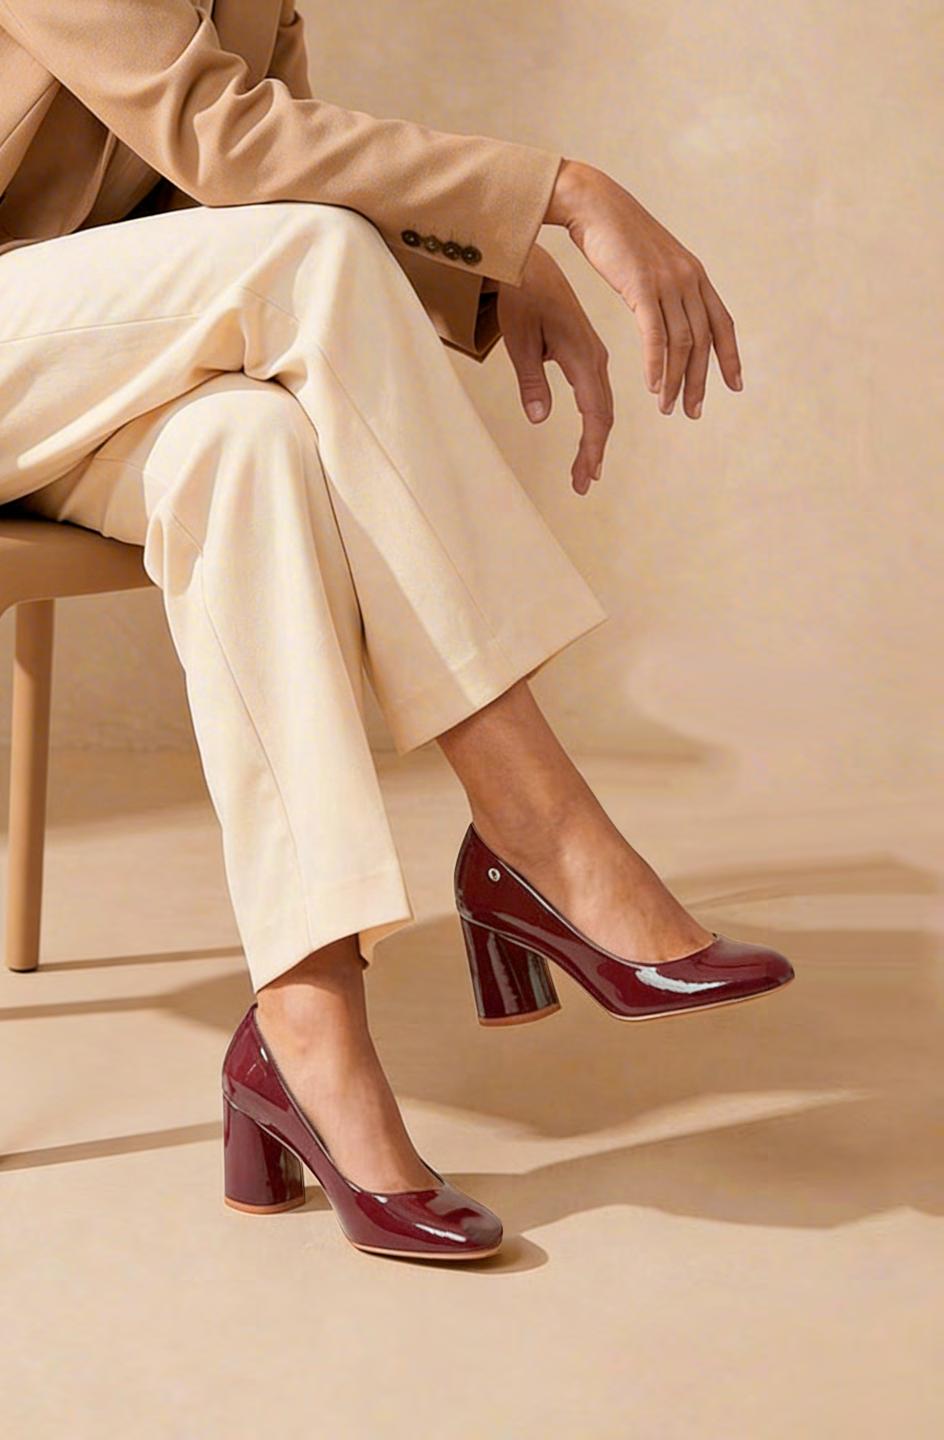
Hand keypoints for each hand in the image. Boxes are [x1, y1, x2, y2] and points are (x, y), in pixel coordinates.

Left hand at [496, 244, 612, 495]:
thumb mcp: (519, 340)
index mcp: (581, 355)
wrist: (531, 265)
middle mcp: (594, 358)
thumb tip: (539, 418)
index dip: (591, 447)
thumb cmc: (522, 298)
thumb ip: (531, 380)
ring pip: (601, 407)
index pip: (594, 412)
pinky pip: (596, 394)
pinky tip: (588, 438)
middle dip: (593, 452)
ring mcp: (593, 356)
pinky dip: (593, 421)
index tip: (585, 476)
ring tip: (584, 472)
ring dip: (594, 440)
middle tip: (583, 485)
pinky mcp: (586, 354)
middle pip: (602, 415)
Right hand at [545, 159, 742, 417]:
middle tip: (693, 412)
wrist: (592, 203)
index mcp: (694, 274)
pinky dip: (657, 364)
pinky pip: (655, 334)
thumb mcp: (649, 262)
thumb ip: (663, 286)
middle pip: (703, 341)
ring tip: (668, 408)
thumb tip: (665, 307)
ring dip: (675, 380)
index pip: (722, 323)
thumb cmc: (614, 233)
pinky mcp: (641, 286)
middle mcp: (688, 278)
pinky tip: (654, 386)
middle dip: (700, 381)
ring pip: (681, 342)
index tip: (735, 386)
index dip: (730, 357)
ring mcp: (667, 281)